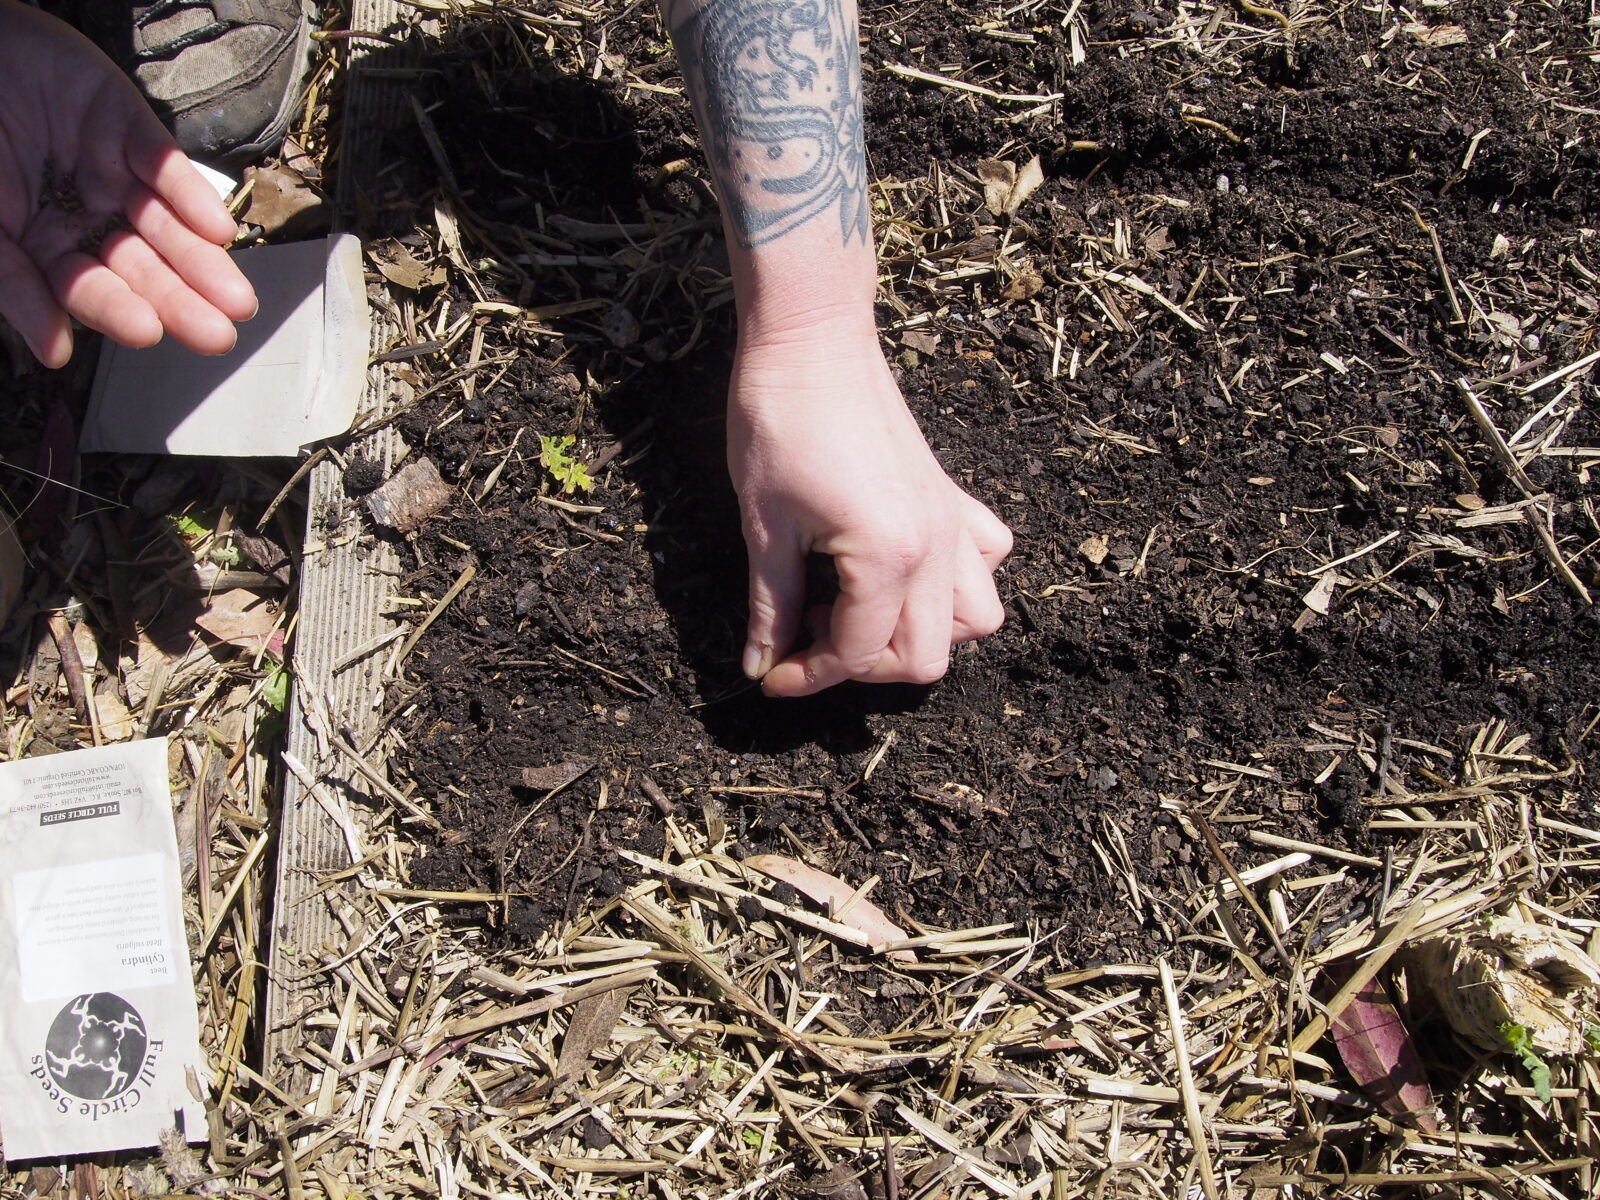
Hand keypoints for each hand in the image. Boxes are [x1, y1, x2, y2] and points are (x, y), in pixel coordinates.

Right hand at [0, 1, 255, 367]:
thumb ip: (12, 280)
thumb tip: (55, 353)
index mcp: (47, 244)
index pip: (89, 288)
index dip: (117, 310)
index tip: (146, 333)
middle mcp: (88, 216)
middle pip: (141, 266)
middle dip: (179, 301)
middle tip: (216, 335)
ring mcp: (111, 173)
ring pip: (166, 226)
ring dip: (201, 262)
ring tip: (234, 299)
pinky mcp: (128, 126)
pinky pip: (162, 164)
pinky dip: (190, 195)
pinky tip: (216, 229)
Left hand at [729, 328, 1012, 696]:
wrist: (812, 339)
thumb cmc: (780, 420)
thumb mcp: (764, 526)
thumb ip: (772, 606)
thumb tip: (761, 663)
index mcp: (890, 556)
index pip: (858, 653)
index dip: (808, 676)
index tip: (771, 675)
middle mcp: (937, 546)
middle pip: (925, 657)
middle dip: (864, 668)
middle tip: (810, 641)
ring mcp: (952, 520)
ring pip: (975, 618)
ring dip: (922, 633)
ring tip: (860, 609)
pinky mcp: (951, 495)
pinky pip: (986, 557)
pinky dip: (958, 581)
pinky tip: (904, 567)